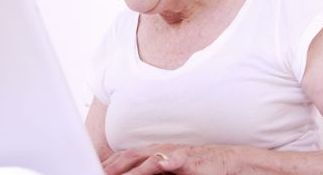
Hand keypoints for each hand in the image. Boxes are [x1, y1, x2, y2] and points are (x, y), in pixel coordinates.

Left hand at [101, 143, 236, 174]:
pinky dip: (169, 161)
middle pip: (132, 155)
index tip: (94, 170)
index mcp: (154, 153)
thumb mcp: (170, 170)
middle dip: (113, 165)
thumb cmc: (199, 168)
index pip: (125, 156)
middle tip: (98, 172)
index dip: (109, 163)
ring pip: (151, 158)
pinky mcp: (193, 160)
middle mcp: (162, 150)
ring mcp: (176, 153)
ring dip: (135, 167)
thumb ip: (150, 170)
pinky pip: (179, 159)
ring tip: (117, 172)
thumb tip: (132, 173)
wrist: (228, 162)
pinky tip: (161, 164)